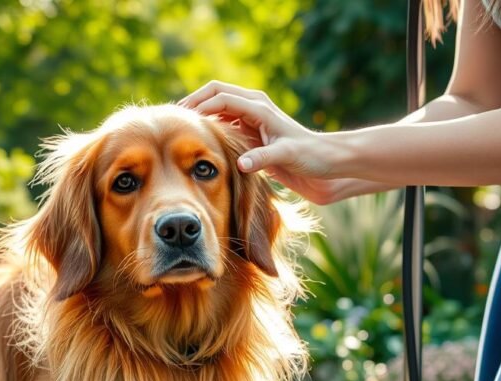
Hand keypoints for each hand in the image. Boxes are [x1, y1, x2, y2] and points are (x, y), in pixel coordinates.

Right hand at [179, 81, 353, 204]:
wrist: (328, 167)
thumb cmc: (312, 157)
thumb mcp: (287, 156)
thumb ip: (263, 158)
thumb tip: (241, 164)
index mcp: (259, 107)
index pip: (219, 97)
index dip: (197, 106)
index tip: (178, 121)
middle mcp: (253, 109)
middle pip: (214, 94)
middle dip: (193, 103)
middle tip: (172, 120)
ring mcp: (252, 122)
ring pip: (217, 110)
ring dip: (199, 116)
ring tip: (179, 132)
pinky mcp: (252, 136)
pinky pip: (223, 127)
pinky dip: (208, 131)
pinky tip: (197, 146)